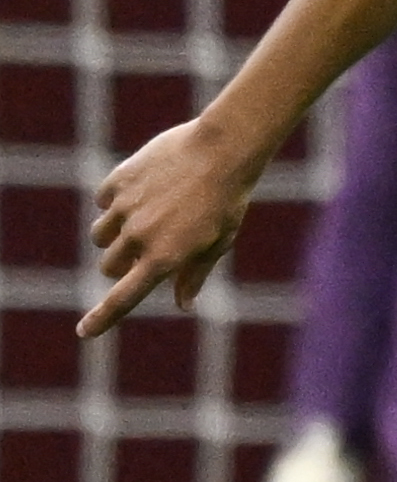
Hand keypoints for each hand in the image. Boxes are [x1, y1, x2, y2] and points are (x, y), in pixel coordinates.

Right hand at [82, 119, 258, 336]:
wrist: (222, 150)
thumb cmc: (227, 200)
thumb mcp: (219, 242)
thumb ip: (195, 273)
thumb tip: (183, 304)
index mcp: (165, 258)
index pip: (125, 298)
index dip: (103, 318)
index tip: (84, 332)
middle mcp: (139, 237)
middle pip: (108, 267)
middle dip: (121, 264)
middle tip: (147, 247)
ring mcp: (125, 209)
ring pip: (99, 236)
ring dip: (114, 235)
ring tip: (146, 216)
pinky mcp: (118, 182)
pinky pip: (103, 201)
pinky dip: (116, 201)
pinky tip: (144, 188)